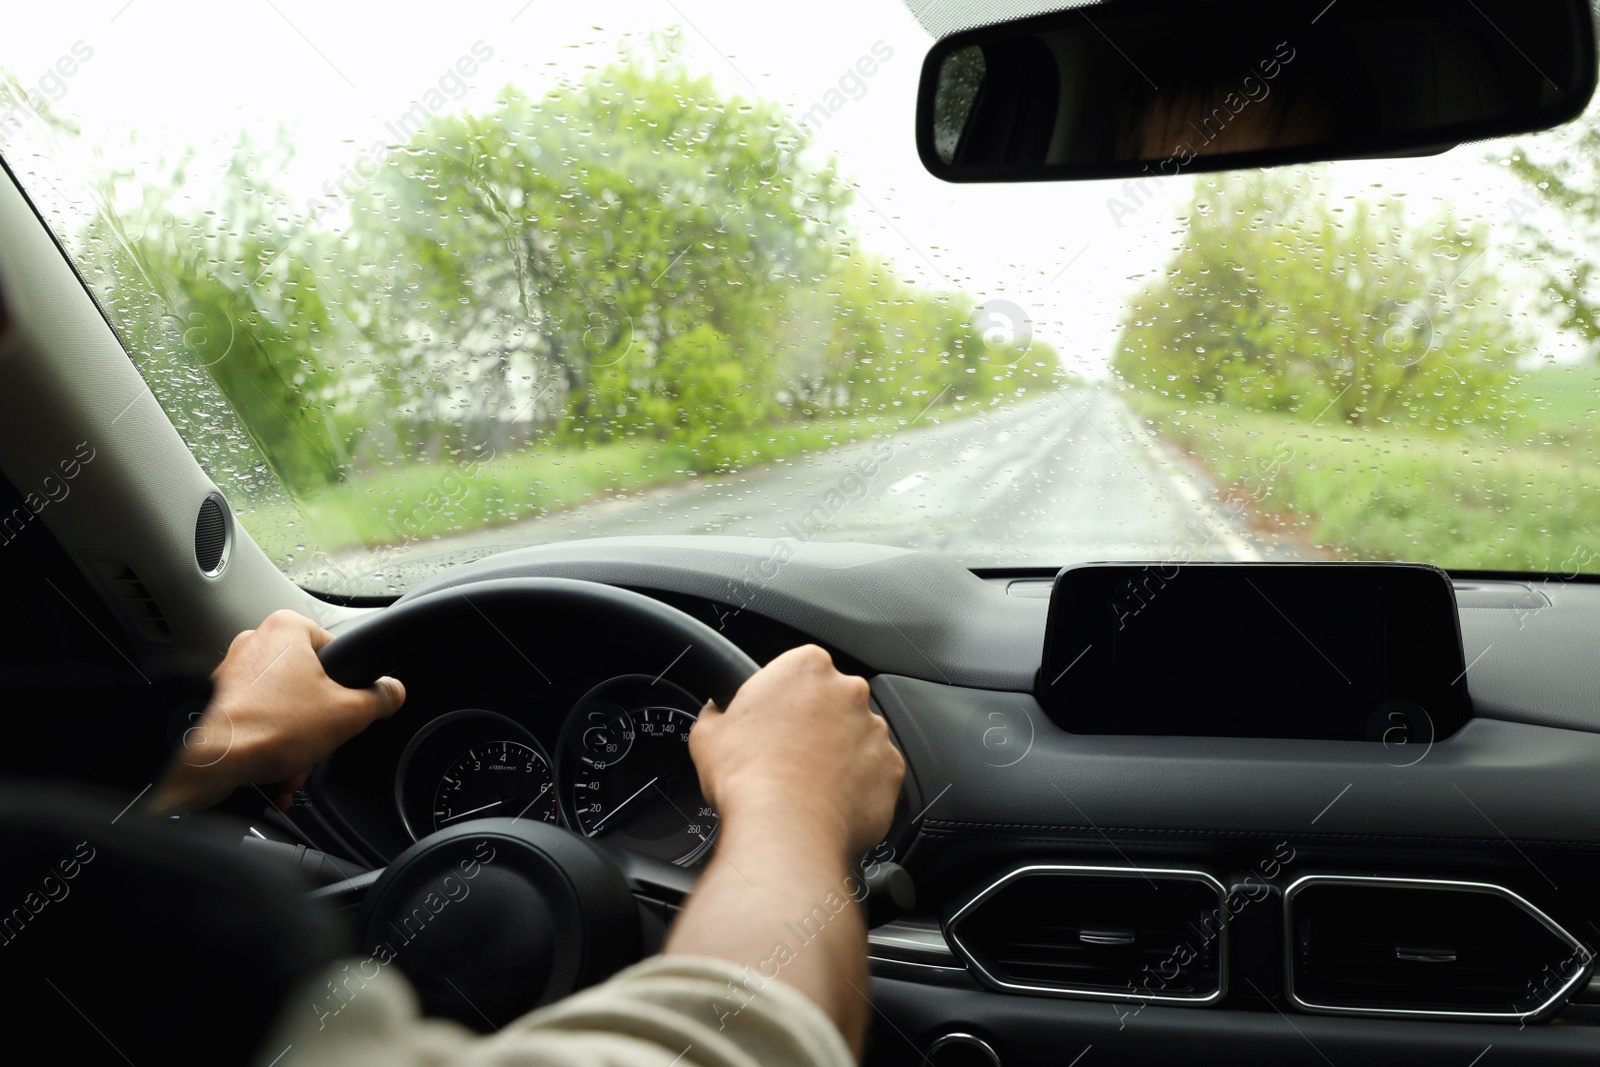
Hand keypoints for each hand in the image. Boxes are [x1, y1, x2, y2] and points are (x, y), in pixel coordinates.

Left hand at [150, 610, 404, 812]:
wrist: (215, 762)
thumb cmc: (271, 728)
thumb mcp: (350, 713)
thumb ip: (381, 697)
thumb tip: (392, 691)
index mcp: (287, 628)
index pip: (337, 650)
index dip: (346, 686)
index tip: (344, 708)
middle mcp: (255, 642)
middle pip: (309, 683)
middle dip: (317, 723)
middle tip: (319, 740)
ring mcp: (232, 670)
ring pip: (282, 706)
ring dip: (295, 740)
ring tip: (294, 763)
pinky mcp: (218, 700)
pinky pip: (258, 720)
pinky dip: (270, 744)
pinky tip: (277, 768)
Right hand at [688, 644, 903, 860]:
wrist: (784, 830)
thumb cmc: (748, 778)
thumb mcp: (709, 733)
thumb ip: (718, 711)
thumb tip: (719, 714)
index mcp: (807, 667)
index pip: (801, 668)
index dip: (785, 696)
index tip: (775, 718)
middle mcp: (849, 691)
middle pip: (833, 700)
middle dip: (816, 723)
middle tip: (788, 753)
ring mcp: (876, 730)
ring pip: (857, 737)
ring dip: (838, 754)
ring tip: (807, 783)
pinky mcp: (891, 769)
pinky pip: (875, 772)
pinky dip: (858, 785)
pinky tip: (829, 801)